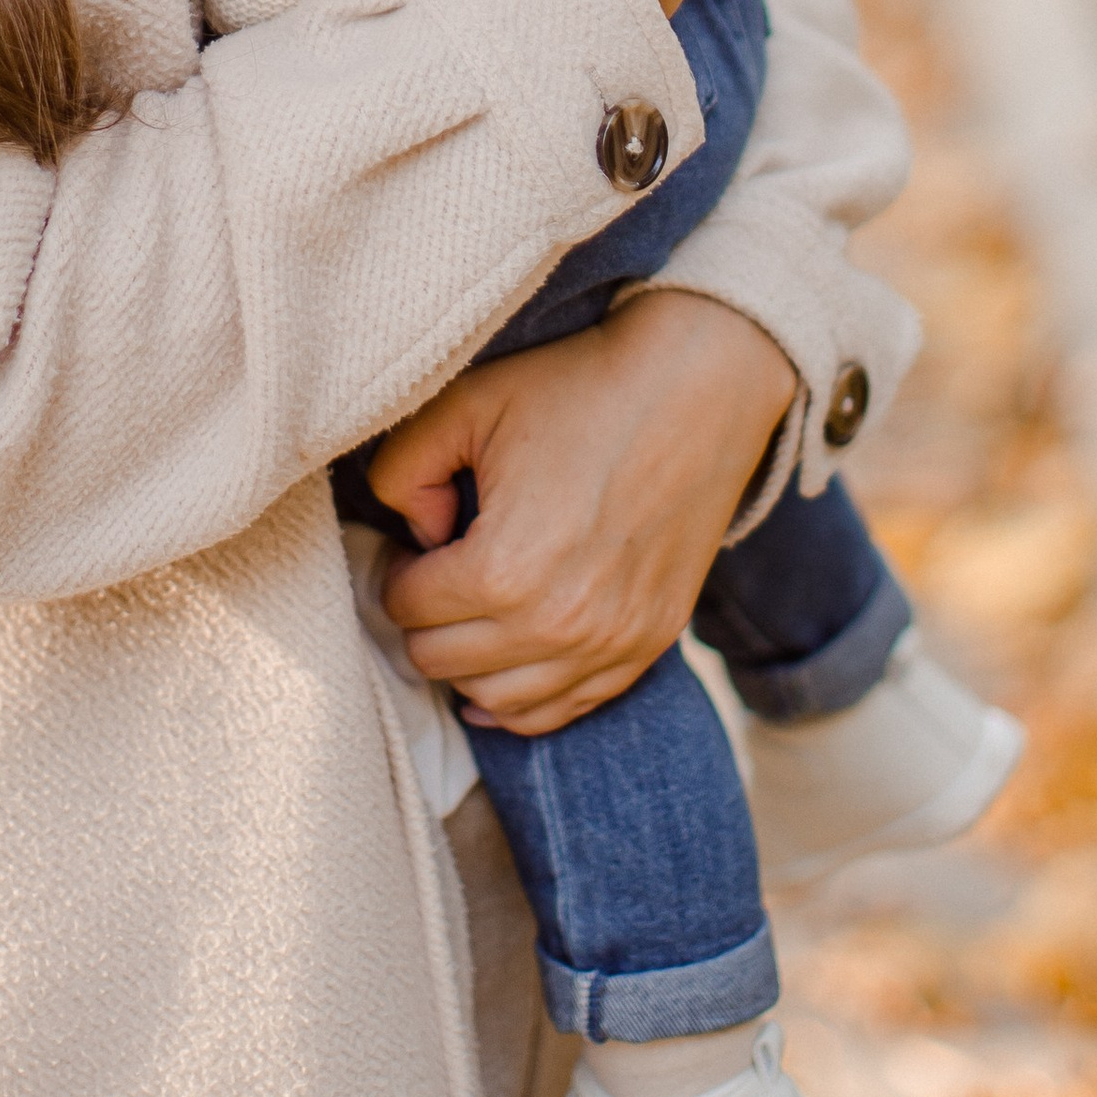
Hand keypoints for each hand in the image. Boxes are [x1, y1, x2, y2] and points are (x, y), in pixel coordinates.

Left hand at [369, 289, 795, 733]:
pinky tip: (503, 669)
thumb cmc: (580, 388)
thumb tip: (413, 533)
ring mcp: (610, 643)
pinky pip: (565, 710)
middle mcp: (558, 624)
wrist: (699, 386)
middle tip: (436, 572)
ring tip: (470, 610)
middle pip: (441, 660)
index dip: (397, 570)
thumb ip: (400, 469)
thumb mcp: (465, 403)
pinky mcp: (649, 643)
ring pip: (496, 699)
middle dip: (424, 616)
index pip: (406, 607)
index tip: (413, 544)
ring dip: (468, 659)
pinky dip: (524, 697)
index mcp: (503, 570)